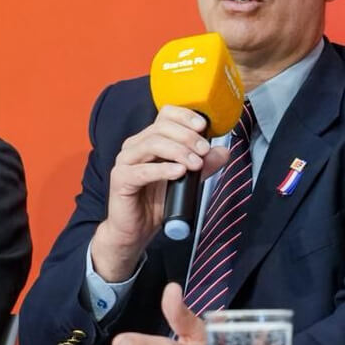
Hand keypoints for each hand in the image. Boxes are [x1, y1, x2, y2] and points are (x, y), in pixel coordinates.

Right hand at [92, 106, 229, 281]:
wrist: (135, 230)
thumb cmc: (156, 202)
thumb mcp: (187, 180)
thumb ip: (204, 164)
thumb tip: (223, 152)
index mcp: (149, 139)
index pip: (166, 114)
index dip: (185, 116)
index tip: (203, 126)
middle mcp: (135, 145)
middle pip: (161, 127)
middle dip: (187, 137)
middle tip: (204, 150)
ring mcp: (126, 161)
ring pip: (152, 144)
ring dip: (178, 151)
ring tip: (195, 164)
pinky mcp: (121, 179)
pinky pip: (142, 170)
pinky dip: (163, 169)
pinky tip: (179, 172)